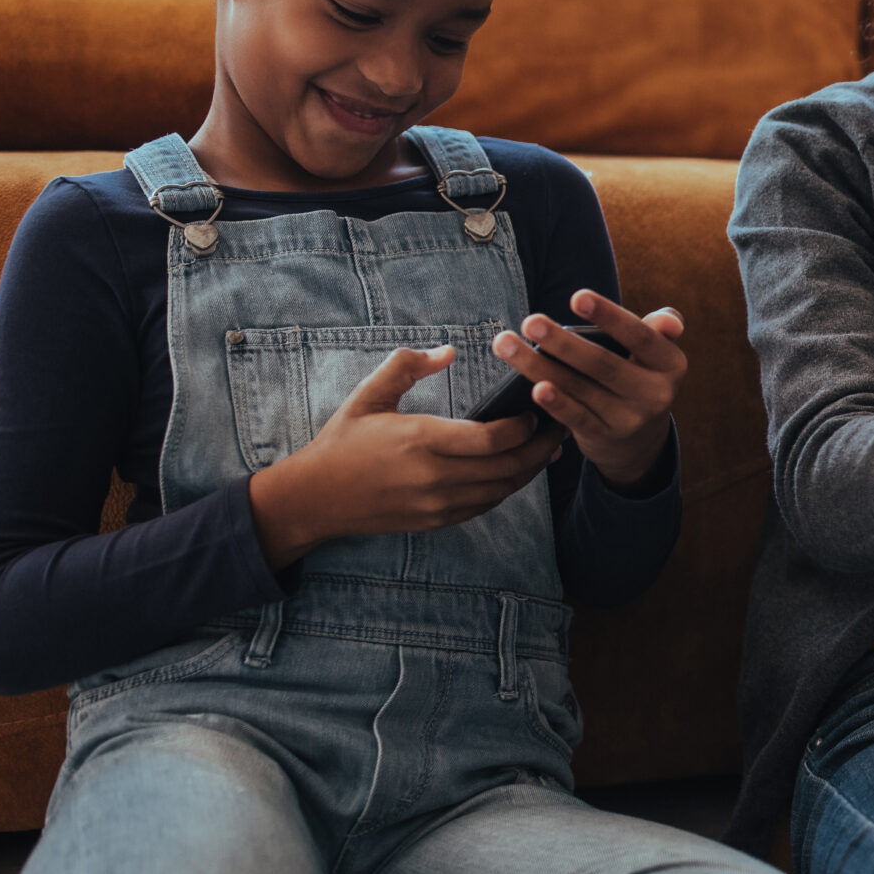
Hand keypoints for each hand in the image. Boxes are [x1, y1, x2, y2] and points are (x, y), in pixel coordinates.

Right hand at [247, 346, 561, 569]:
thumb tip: (448, 352)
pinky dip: (507, 487)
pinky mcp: (436, 521)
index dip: (524, 426)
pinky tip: (517, 469)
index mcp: (421, 440)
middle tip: (560, 425)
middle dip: (541, 446)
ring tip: (547, 447)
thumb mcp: (368, 395)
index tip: (536, 409)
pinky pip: (486, 505)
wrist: (313, 498)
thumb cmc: (342, 441)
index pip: (494, 439)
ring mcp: (437, 504)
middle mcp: (435, 477)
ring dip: (530, 469)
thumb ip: (407, 366)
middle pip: (509, 467)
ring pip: (503, 490)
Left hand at [493, 291, 687, 488]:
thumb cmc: (638, 376)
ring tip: (507, 344)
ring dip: (539, 367)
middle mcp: (656, 394)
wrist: (640, 440)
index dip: (609, 317)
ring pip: (580, 389)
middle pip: (603, 364)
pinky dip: (556, 403)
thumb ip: (658, 328)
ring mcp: (630, 419)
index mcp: (670, 364)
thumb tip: (669, 323)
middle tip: (530, 322)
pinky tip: (534, 387)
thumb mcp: (655, 354)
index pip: (640, 337)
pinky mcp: (605, 437)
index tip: (576, 297)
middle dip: (563, 343)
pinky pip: (576, 418)